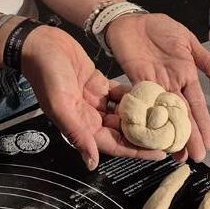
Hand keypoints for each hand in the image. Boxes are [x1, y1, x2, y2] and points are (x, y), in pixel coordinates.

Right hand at [20, 25, 166, 170]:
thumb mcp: (60, 104)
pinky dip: (132, 96)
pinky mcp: (97, 84)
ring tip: (164, 116)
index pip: (114, 145)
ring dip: (141, 116)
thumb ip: (77, 133)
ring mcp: (94, 100)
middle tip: (170, 134)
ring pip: (122, 114)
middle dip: (144, 135)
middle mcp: (89, 117)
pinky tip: (151, 94)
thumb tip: (92, 163)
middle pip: (122, 132)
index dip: (137, 151)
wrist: (39, 45)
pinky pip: (118, 95)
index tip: (161, 152)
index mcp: (81, 126)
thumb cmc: (47, 74)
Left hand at [105, 12, 209, 162]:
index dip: (202, 123)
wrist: (131, 20)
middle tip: (193, 158)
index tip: (209, 144)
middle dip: (188, 136)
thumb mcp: (187, 41)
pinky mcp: (134, 82)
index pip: (196, 104)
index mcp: (184, 75)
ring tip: (174, 154)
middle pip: (180, 114)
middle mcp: (170, 85)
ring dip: (168, 134)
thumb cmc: (160, 29)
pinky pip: (141, 103)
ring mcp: (152, 86)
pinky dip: (145, 118)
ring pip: (163, 114)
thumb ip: (205, 59)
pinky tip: (149, 134)